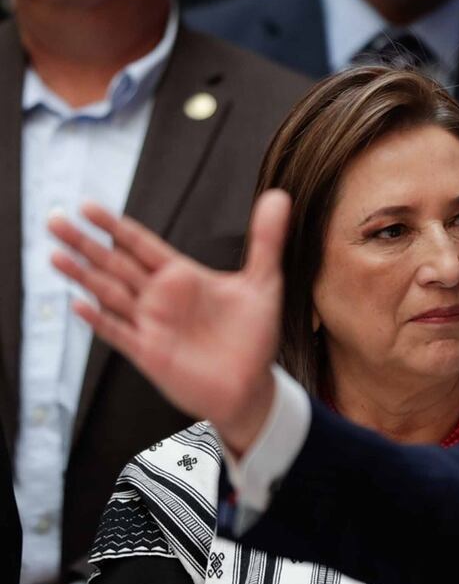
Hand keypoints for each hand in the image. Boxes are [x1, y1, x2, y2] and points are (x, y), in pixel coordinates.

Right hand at [49, 190, 290, 453]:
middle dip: (86, 243)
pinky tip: (79, 305)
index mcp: (182, 277)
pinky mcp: (150, 354)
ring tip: (55, 254)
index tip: (90, 207)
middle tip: (55, 220)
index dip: (116, 226)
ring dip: (83, 275)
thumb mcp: (263, 281)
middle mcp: (161, 298)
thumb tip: (279, 197)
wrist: (252, 386)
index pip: (142, 245)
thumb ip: (266, 239)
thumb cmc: (254, 335)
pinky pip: (119, 334)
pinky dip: (100, 321)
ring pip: (109, 294)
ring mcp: (152, 325)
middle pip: (116, 264)